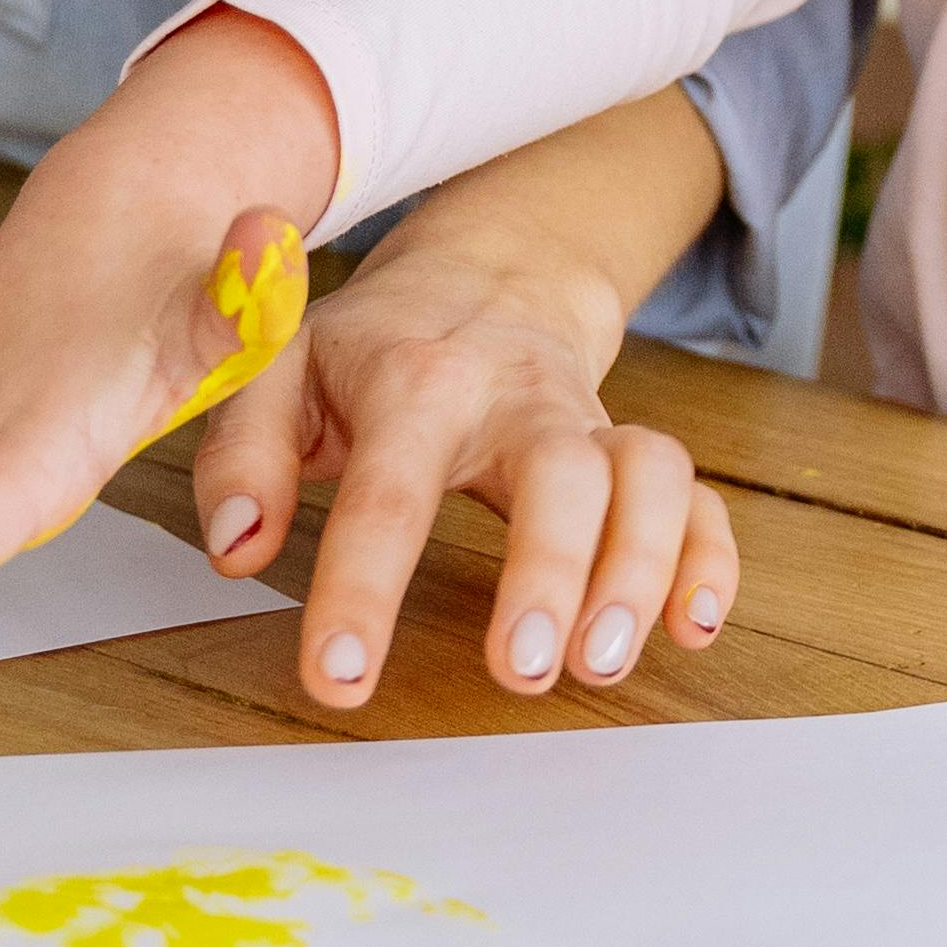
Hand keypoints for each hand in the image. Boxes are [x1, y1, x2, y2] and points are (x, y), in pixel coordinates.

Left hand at [189, 167, 739, 717]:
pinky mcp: (634, 451)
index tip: (341, 677)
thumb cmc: (373, 344)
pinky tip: (693, 626)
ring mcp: (587, 422)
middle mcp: (517, 397)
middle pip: (561, 469)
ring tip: (603, 663)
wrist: (487, 270)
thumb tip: (237, 545)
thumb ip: (246, 451)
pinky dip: (710, 558)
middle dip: (552, 571)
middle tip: (526, 672)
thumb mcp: (282, 368)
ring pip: (648, 475)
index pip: (387, 489)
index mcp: (415, 382)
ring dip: (640, 569)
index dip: (363, 587)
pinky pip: (699, 495)